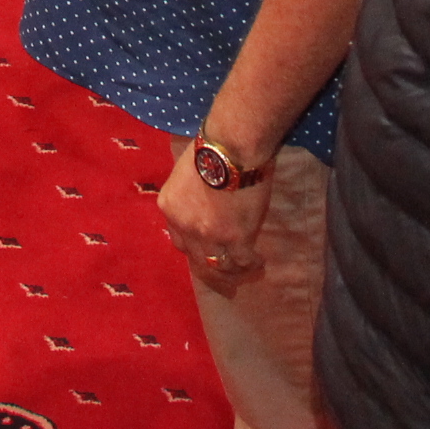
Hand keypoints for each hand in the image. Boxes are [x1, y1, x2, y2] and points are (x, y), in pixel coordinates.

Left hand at [158, 143, 274, 283]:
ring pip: (220, 266)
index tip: (206, 254)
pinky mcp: (236, 238)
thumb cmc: (211, 148)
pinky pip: (243, 261)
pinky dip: (252, 264)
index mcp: (170, 208)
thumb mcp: (185, 172)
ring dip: (233, 272)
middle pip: (197, 260)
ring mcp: (210, 236)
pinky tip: (260, 262)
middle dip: (213, 273)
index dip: (195, 249)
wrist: (232, 146)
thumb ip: (189, 193)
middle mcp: (185, 226)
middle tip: (226, 282)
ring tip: (247, 272)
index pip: (179, 241)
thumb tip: (202, 199)